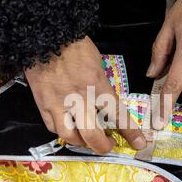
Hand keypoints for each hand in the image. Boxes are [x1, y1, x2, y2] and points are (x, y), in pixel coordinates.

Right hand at [25, 36, 146, 153]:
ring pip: (70, 136)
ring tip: (87, 141)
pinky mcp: (42, 103)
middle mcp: (79, 98)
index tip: (139, 143)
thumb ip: (101, 85)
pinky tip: (69, 129)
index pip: (117, 115)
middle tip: (109, 146)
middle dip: (103, 146)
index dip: (130, 133)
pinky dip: (62, 131)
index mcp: (97, 85)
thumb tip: (105, 102)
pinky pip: (52, 127)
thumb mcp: (96, 63)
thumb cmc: (73, 45)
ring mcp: (58, 103)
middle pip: (93, 135)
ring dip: (82, 143)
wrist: (44, 35)